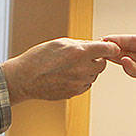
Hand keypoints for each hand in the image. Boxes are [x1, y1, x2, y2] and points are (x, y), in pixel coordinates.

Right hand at [0, 38, 119, 102]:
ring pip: (93, 75)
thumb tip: (94, 45)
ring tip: (69, 66)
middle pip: (102, 64)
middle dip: (96, 59)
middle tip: (83, 56)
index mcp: (80, 52)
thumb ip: (80, 44)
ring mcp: (79, 83)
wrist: (24, 78)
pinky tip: (66, 75)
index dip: (111, 48)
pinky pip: (85, 85)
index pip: (108, 50)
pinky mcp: (74, 92)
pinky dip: (81, 80)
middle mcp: (82, 69)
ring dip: (87, 70)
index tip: (110, 47)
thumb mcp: (60, 43)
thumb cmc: (39, 57)